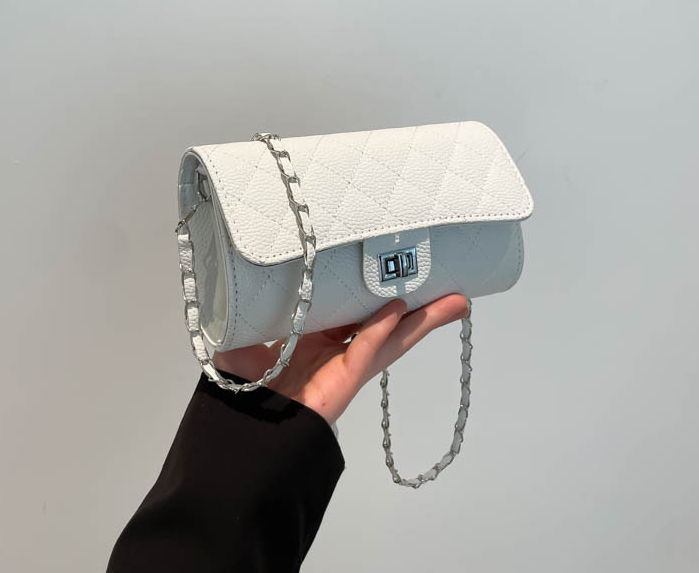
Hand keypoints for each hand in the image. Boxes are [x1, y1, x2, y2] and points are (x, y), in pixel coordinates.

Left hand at [212, 293, 470, 426]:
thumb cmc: (243, 388)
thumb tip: (253, 281)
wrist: (243, 430)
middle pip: (384, 321)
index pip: (351, 307)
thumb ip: (254, 312)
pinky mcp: (344, 381)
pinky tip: (401, 311)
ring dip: (422, 319)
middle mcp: (336, 348)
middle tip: (447, 286)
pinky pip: (365, 351)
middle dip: (417, 305)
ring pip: (390, 336)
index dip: (372, 289)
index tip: (391, 267)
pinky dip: (382, 330)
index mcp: (315, 337)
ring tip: (455, 303)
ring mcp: (344, 365)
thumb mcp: (246, 339)